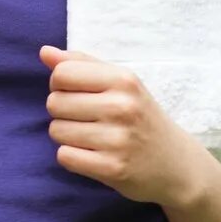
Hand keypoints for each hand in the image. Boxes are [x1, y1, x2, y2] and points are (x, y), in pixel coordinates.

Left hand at [38, 44, 209, 208]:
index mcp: (123, 80)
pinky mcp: (113, 169)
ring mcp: (118, 139)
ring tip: (91, 137)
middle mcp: (122, 107)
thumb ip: (81, 64)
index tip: (75, 93)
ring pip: (56, 131)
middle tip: (86, 119)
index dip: (59, 84)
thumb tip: (44, 52)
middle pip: (54, 103)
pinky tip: (92, 155)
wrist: (176, 164)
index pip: (61, 74)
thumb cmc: (140, 116)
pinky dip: (72, 157)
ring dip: (66, 135)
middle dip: (62, 111)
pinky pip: (65, 157)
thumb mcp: (120, 83)